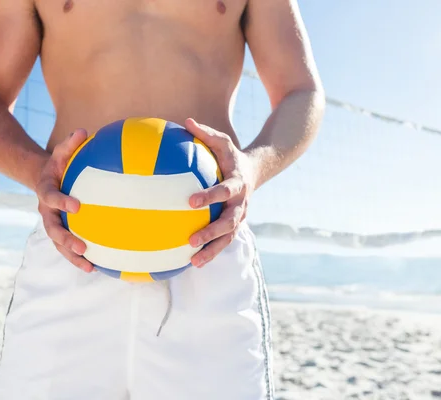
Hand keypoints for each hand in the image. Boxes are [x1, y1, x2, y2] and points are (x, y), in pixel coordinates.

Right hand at [35, 129, 93, 271]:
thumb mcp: (61, 152)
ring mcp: (52, 223)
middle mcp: (46, 211)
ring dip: (73, 256)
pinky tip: (99, 266)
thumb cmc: (58, 164)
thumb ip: (70, 143)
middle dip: (66, 240)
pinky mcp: (61, 231)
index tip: (76, 206)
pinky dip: (81, 257)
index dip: (61, 202)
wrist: (43, 179)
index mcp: (45, 191)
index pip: (50, 197)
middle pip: (52, 229)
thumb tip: (83, 131)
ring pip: (59, 244)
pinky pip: (69, 247)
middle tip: (82, 246)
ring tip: (90, 267)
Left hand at [185, 118, 256, 266]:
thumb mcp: (222, 142)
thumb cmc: (231, 156)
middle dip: (211, 232)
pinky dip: (211, 253)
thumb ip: (205, 134)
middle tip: (191, 240)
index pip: (224, 191)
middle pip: (229, 222)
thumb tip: (186, 121)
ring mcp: (240, 217)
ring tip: (193, 262)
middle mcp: (241, 204)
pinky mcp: (235, 226)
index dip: (210, 196)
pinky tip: (192, 263)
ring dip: (212, 250)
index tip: (191, 201)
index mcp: (237, 183)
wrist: (254, 172)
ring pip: (228, 238)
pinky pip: (223, 242)